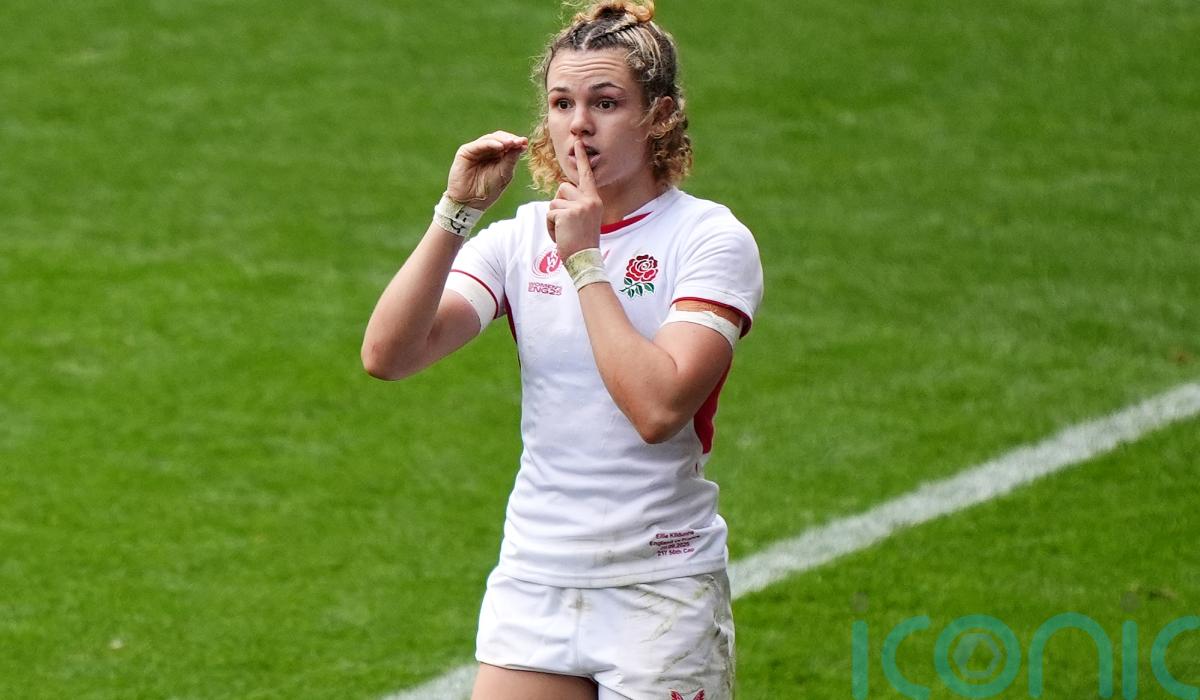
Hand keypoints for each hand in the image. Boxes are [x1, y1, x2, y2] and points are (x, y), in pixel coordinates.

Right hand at [446, 131, 528, 210]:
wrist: (470, 202)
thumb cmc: (488, 190)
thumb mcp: (504, 174)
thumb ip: (511, 159)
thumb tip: (522, 143)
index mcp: (497, 156)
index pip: (507, 143)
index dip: (516, 141)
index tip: (525, 142)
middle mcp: (486, 151)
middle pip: (499, 138)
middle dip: (510, 139)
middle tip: (519, 142)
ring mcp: (476, 150)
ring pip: (490, 138)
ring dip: (502, 140)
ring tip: (511, 143)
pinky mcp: (466, 151)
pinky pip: (480, 144)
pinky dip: (490, 143)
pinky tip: (500, 146)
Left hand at [546, 140, 602, 257]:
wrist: (585, 259)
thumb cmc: (583, 242)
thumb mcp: (585, 219)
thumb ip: (577, 204)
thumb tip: (561, 195)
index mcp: (594, 200)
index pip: (587, 175)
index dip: (581, 158)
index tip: (578, 142)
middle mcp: (589, 200)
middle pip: (563, 188)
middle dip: (558, 204)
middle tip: (566, 223)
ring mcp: (579, 206)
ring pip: (554, 202)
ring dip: (553, 218)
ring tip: (564, 231)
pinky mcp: (567, 213)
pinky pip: (549, 214)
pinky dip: (550, 227)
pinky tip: (561, 236)